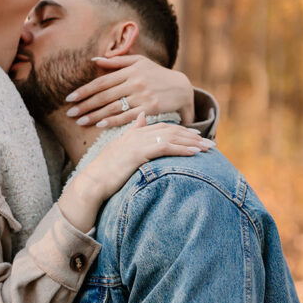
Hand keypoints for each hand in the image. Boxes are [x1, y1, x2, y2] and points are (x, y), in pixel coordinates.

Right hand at [58, 114, 214, 232]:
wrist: (92, 182)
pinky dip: (181, 148)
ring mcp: (137, 142)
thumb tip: (141, 120)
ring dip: (192, 142)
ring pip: (171, 137)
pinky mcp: (138, 152)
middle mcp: (137, 134)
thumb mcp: (118, 151)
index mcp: (133, 133)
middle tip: (210, 143)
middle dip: (193, 136)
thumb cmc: (103, 173)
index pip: (164, 127)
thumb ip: (131, 135)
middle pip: (171, 130)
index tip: (198, 137)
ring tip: (208, 148)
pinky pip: (165, 147)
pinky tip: (194, 153)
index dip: (183, 131)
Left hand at [65, 55, 194, 127]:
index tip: (69, 98)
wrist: (182, 87)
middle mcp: (134, 82)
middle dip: (85, 105)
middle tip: (70, 113)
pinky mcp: (150, 108)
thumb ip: (118, 61)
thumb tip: (95, 60)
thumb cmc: (157, 74)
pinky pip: (128, 116)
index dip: (84, 90)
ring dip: (95, 115)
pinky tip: (100, 125)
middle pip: (104, 95)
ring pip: (113, 107)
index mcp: (130, 70)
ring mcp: (142, 96)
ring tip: (80, 122)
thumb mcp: (140, 62)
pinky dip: (113, 121)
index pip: (101, 81)